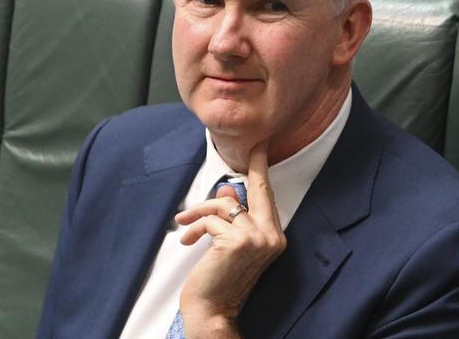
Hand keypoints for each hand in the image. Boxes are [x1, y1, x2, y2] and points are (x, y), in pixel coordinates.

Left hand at [174, 142, 286, 337]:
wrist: (211, 312)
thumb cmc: (219, 280)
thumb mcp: (227, 244)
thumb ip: (232, 217)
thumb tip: (226, 190)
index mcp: (274, 237)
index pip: (267, 198)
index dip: (262, 171)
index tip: (261, 148)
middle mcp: (272, 236)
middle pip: (256, 191)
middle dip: (255, 165)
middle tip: (254, 147)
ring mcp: (258, 238)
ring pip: (224, 204)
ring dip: (199, 213)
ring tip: (184, 226)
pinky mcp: (238, 241)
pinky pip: (211, 219)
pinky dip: (195, 227)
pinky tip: (188, 241)